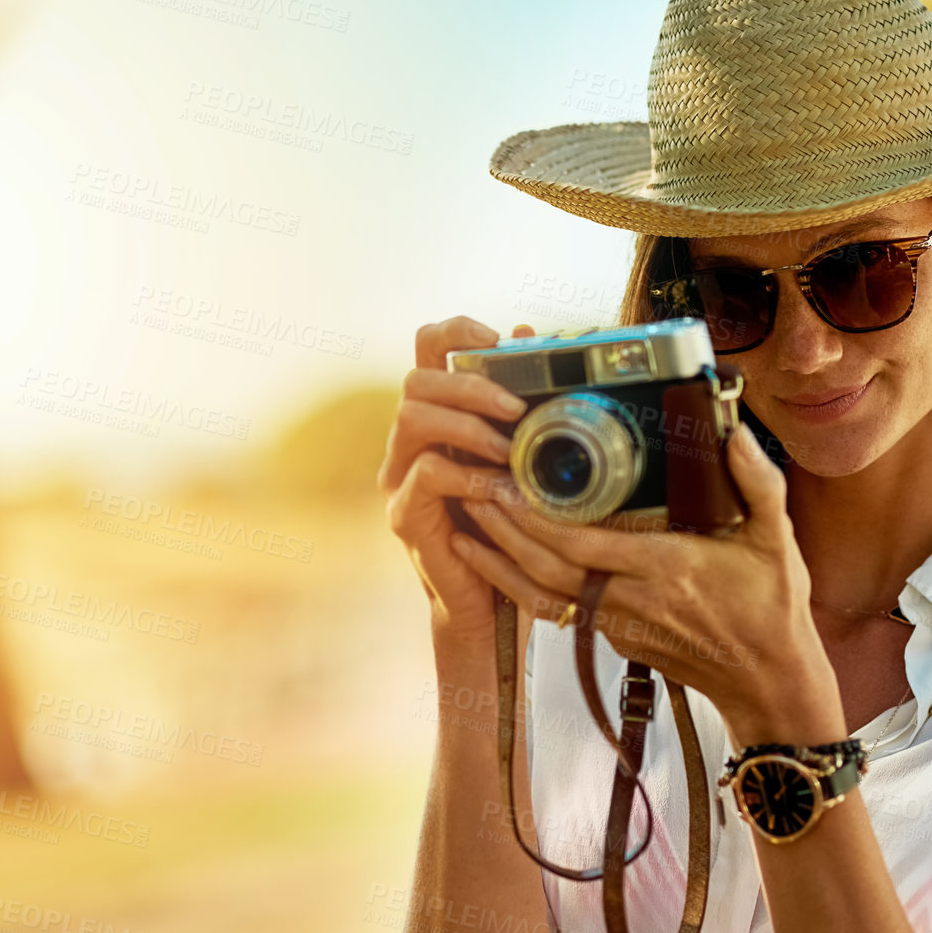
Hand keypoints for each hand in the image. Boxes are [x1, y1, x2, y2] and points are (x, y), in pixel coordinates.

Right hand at [378, 316, 536, 642]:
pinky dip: (467, 474)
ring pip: (411, 419)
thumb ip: (521, 403)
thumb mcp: (523, 457)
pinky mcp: (405, 514)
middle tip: (516, 409)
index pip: (425, 350)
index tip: (496, 340)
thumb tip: (531, 334)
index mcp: (438, 417)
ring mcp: (400, 477)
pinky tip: (498, 488)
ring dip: (467, 426)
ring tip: (508, 448)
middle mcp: (410, 442)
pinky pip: (426, 474)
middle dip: (470, 386)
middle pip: (416, 381)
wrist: (490, 601)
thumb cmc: (509, 524)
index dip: (455, 332)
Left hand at [450, 421, 847, 746]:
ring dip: (498, 559)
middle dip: (502, 528)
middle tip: (467, 485)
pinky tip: (494, 560)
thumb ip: (758, 483)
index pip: (583, 544)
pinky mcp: (611, 636)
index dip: (536, 518)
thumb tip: (737, 434)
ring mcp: (617, 623)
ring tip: (463, 521)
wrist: (767, 684)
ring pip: (540, 593)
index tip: (504, 481)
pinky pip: (553, 609)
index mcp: (667, 570)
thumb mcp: (778, 541)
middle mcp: (632, 600)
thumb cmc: (773, 610)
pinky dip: (517, 585)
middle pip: (547, 566)